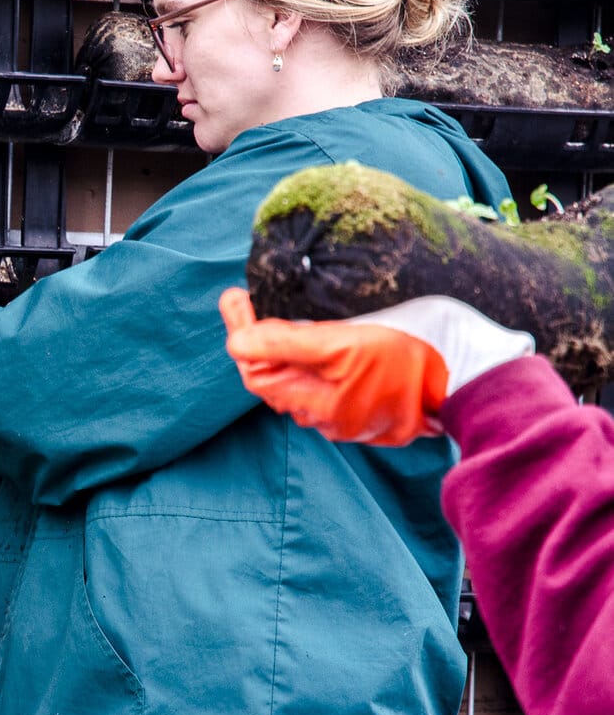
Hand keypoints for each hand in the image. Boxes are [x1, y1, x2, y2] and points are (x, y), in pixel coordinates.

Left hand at [220, 288, 532, 446]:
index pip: (256, 370)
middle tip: (245, 301)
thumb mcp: (344, 341)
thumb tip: (236, 343)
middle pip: (275, 379)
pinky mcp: (378, 411)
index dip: (241, 333)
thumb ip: (286, 343)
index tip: (234, 296)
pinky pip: (330, 388)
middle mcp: (330, 418)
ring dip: (285, 352)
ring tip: (275, 317)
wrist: (480, 377)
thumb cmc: (415, 355)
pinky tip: (319, 341)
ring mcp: (355, 418)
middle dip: (257, 341)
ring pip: (301, 384)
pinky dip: (314, 364)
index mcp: (318, 403)